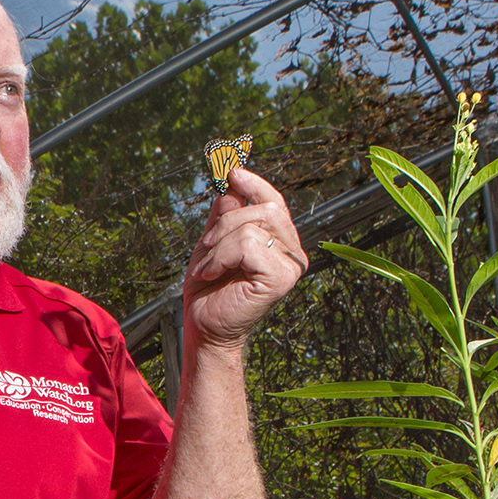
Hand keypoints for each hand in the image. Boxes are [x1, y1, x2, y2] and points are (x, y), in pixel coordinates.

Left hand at [182, 166, 308, 351]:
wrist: (204, 326)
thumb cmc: (209, 289)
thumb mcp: (213, 241)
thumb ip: (225, 212)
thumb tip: (232, 177)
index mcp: (280, 241)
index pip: (274, 201)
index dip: (255, 184)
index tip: (232, 172)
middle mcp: (292, 252)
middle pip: (264, 209)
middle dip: (226, 222)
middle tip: (206, 246)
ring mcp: (291, 265)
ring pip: (253, 226)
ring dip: (218, 245)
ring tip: (207, 267)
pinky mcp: (281, 278)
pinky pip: (248, 245)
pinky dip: (221, 257)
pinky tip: (212, 274)